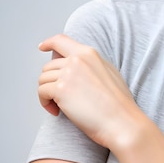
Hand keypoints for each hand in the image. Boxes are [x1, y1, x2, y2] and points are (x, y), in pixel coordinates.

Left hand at [37, 34, 142, 148]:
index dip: (49, 43)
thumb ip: (89, 65)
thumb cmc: (118, 104)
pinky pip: (42, 92)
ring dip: (47, 94)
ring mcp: (68, 73)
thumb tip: (73, 66)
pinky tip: (57, 112)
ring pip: (43, 79)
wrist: (121, 121)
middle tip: (59, 98)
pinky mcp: (60, 89)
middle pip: (49, 66)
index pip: (61, 41)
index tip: (43, 47)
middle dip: (50, 82)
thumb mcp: (109, 73)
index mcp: (89, 53)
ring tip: (59, 106)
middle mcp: (77, 60)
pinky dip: (45, 104)